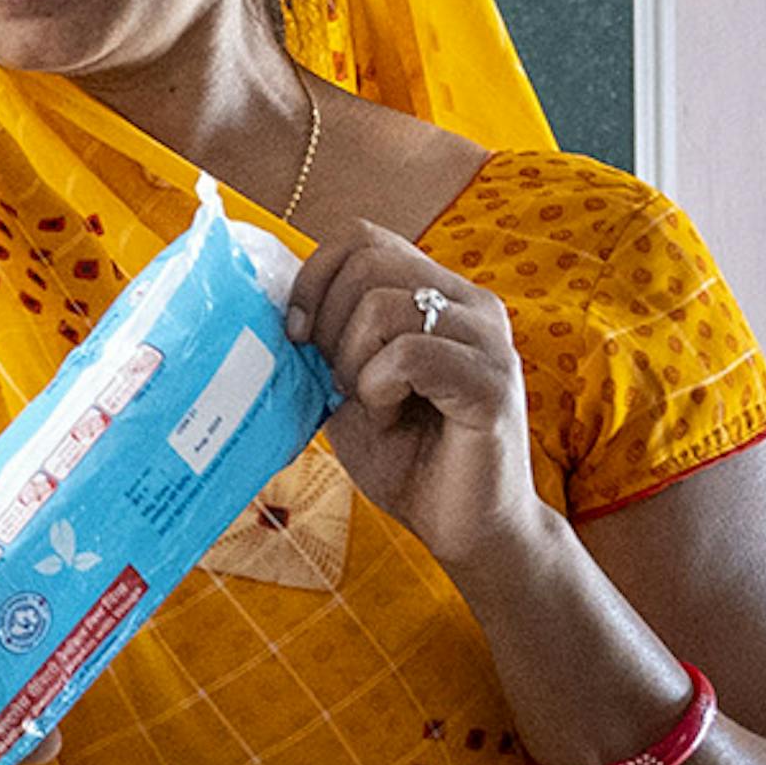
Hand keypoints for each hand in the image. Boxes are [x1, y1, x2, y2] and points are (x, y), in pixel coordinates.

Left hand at [295, 231, 552, 575]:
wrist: (466, 527)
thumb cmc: (408, 459)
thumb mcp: (348, 390)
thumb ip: (326, 344)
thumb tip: (273, 310)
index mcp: (438, 294)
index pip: (364, 237)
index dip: (315, 277)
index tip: (297, 335)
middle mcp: (470, 304)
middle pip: (368, 262)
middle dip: (330, 325)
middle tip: (341, 383)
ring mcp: (486, 338)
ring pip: (382, 306)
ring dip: (355, 364)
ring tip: (376, 406)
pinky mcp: (492, 380)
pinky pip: (409, 354)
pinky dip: (379, 388)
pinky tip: (392, 416)